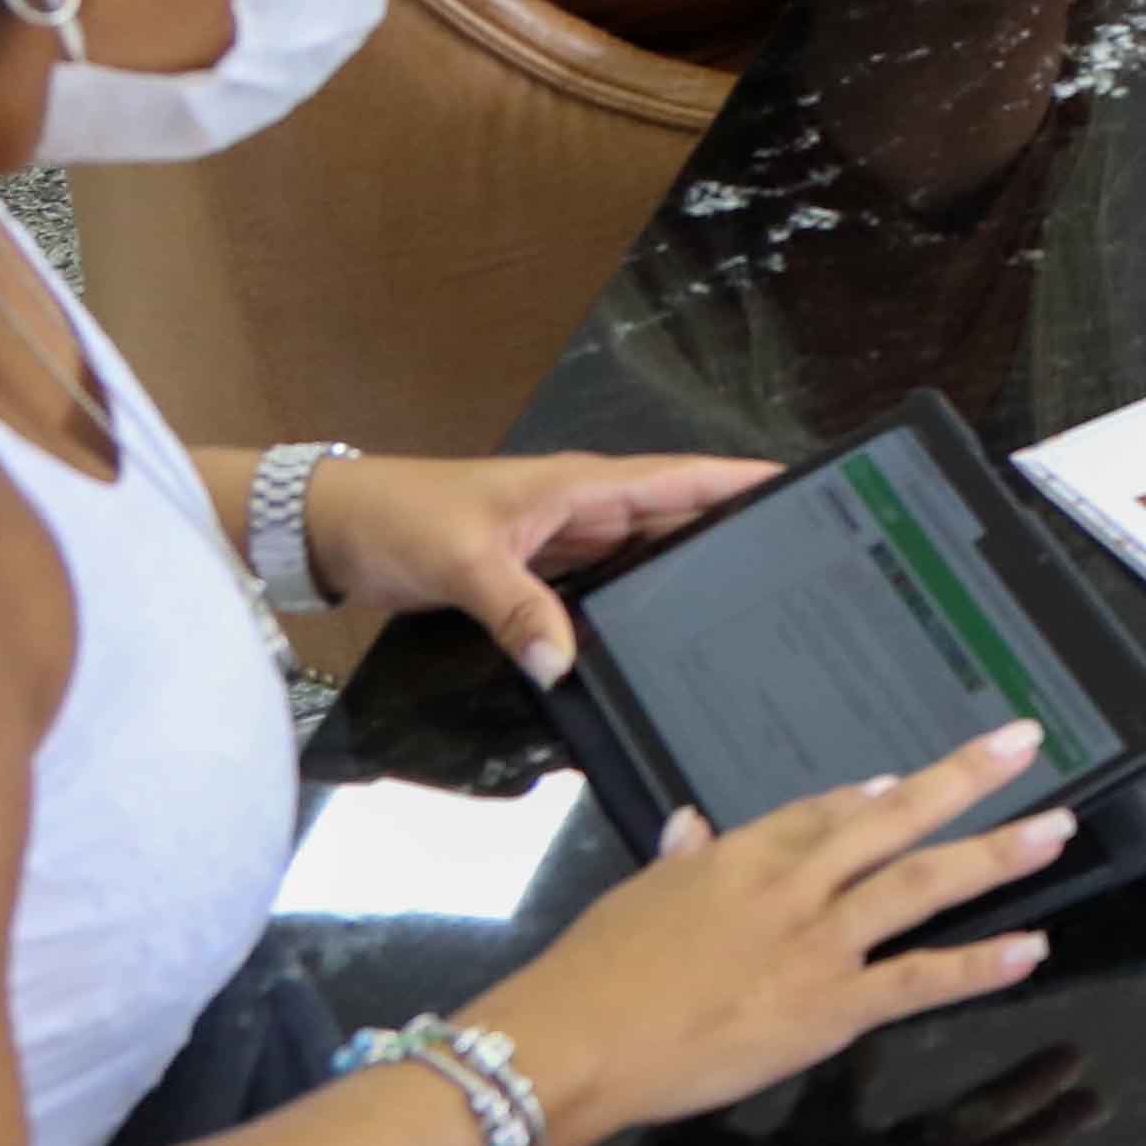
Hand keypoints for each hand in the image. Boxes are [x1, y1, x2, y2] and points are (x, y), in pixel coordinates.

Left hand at [297, 450, 777, 686]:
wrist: (334, 532)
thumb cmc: (404, 520)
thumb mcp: (464, 560)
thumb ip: (518, 610)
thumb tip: (566, 667)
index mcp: (584, 486)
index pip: (683, 477)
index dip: (743, 480)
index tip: (811, 489)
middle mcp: (587, 511)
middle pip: (679, 521)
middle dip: (736, 537)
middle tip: (805, 572)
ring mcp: (565, 547)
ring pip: (647, 559)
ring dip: (691, 576)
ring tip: (757, 610)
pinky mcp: (540, 579)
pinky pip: (607, 592)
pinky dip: (638, 609)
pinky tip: (665, 640)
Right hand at [485, 725, 1070, 1145]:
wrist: (574, 1040)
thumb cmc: (592, 976)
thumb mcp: (636, 897)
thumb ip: (679, 860)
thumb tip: (692, 825)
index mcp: (742, 853)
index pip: (825, 810)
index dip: (876, 796)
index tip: (911, 782)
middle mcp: (794, 885)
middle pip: (892, 819)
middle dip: (964, 780)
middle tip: (1023, 744)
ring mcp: (819, 943)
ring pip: (922, 883)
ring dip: (994, 855)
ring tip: (1055, 831)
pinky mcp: (831, 1007)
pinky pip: (919, 979)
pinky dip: (979, 965)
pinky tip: (1029, 948)